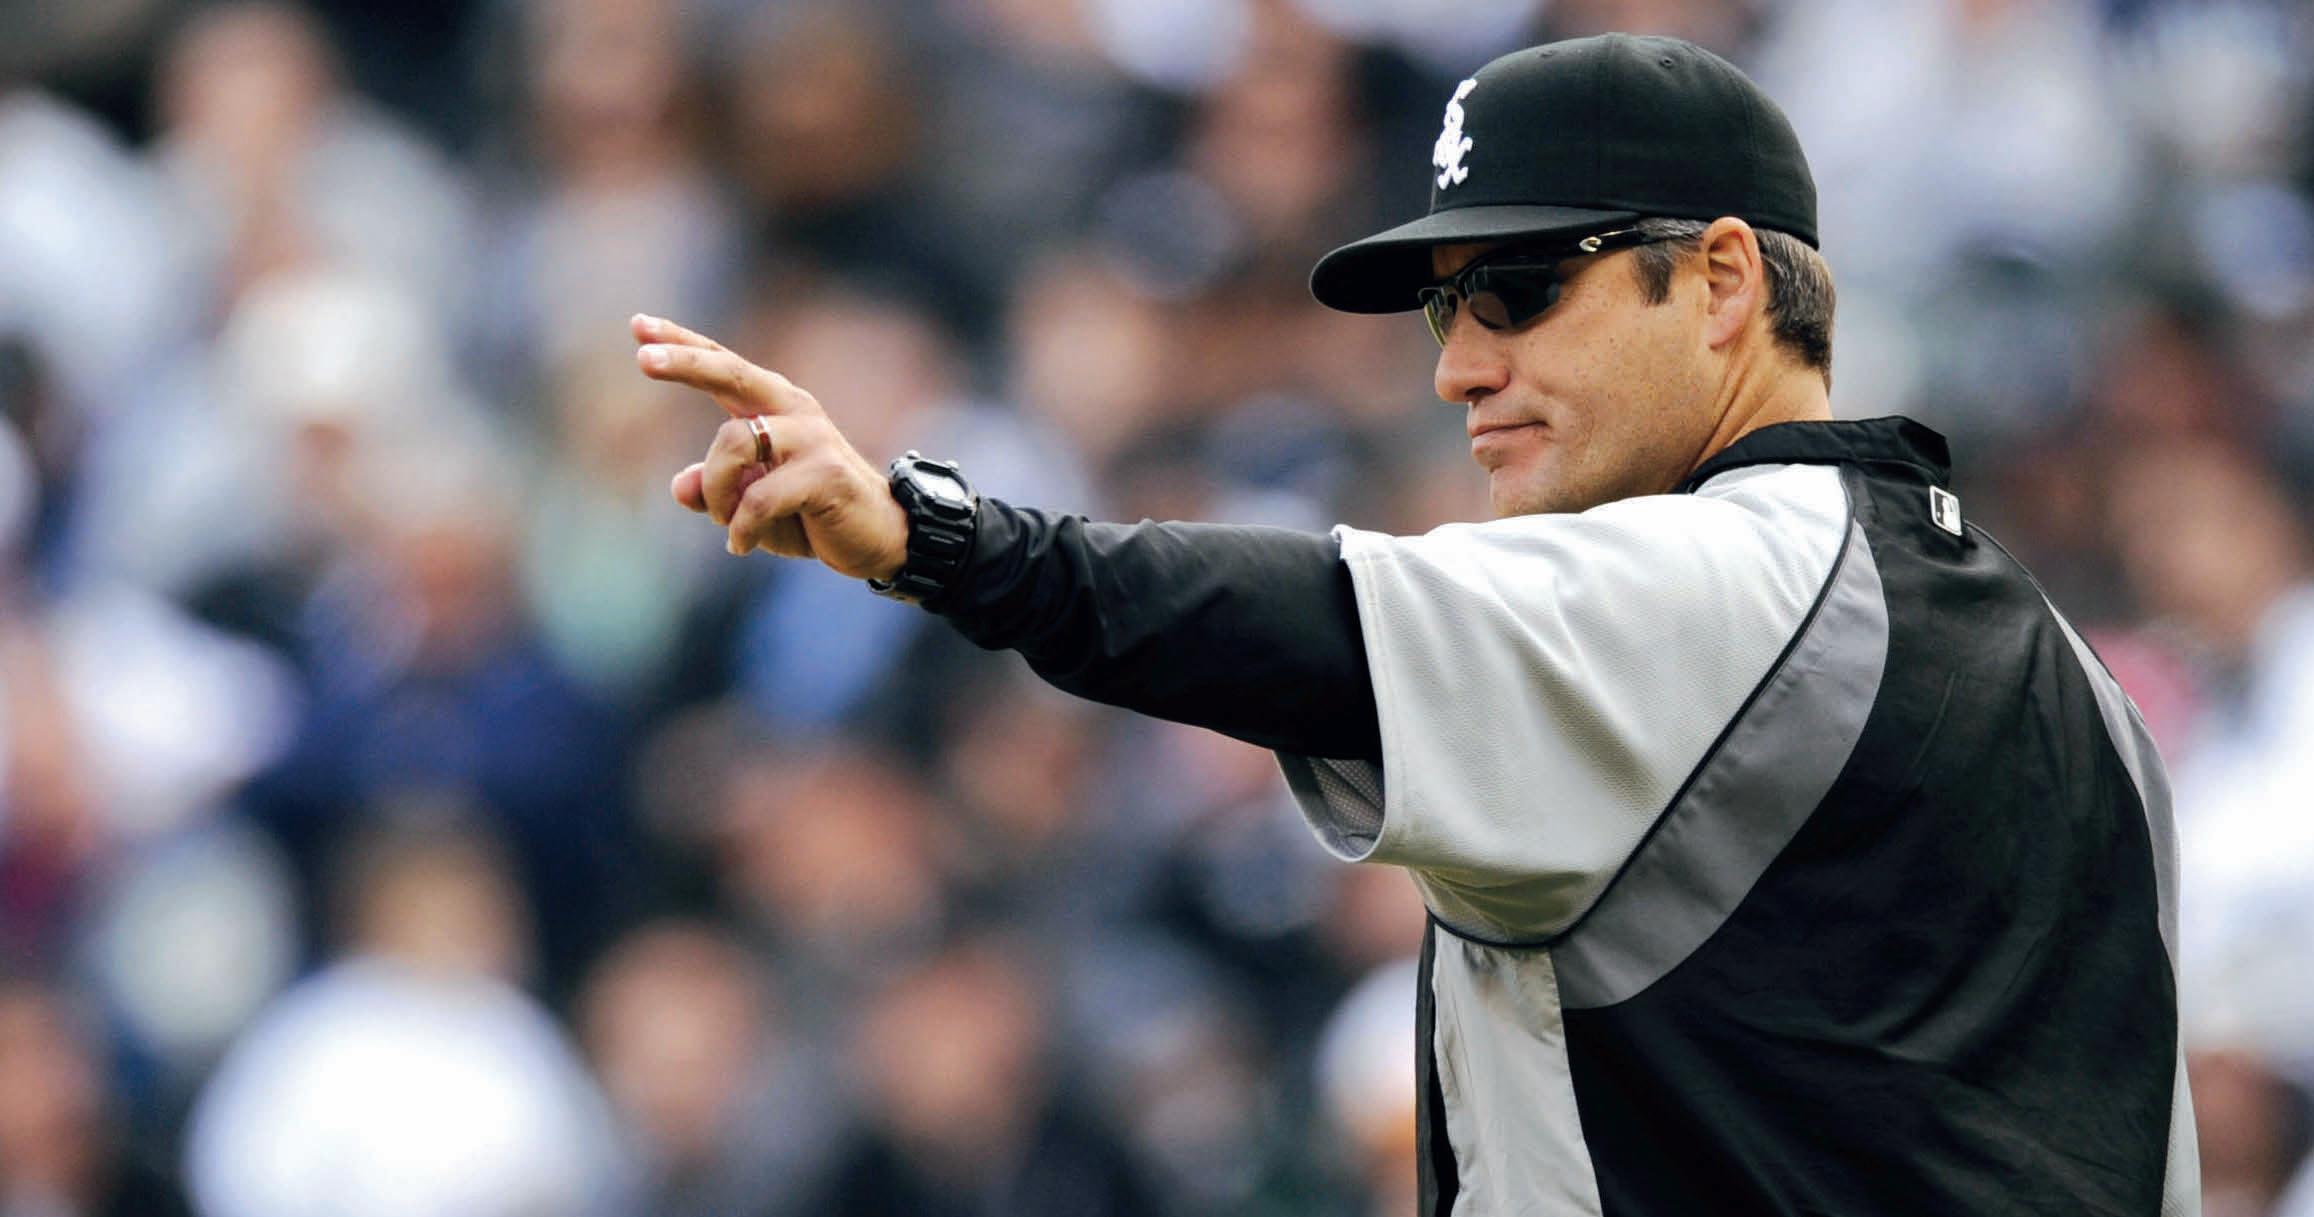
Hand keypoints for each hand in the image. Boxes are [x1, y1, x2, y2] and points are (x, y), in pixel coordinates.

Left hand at [635, 314, 908, 580]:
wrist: (879, 538)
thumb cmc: (811, 515)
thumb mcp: (752, 504)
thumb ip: (716, 492)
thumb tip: (680, 488)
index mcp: (773, 407)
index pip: (721, 365)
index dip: (681, 344)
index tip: (638, 325)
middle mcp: (792, 410)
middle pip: (729, 372)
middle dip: (684, 363)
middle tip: (642, 360)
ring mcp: (811, 437)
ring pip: (733, 445)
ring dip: (718, 492)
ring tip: (729, 524)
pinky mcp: (825, 473)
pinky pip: (758, 496)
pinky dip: (741, 526)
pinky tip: (741, 545)